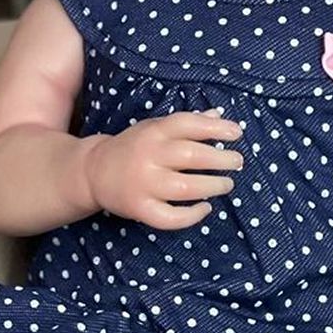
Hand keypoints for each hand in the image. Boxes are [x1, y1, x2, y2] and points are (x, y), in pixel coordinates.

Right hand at [83, 109, 242, 230]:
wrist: (94, 172)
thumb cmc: (134, 148)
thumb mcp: (155, 128)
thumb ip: (187, 123)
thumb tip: (219, 115)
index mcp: (153, 132)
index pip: (188, 124)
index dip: (215, 128)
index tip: (237, 133)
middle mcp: (148, 156)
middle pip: (191, 156)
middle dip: (221, 159)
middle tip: (237, 162)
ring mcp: (144, 184)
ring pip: (185, 187)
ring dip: (212, 186)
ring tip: (227, 184)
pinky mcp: (140, 209)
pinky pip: (170, 217)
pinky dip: (192, 215)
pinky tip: (206, 208)